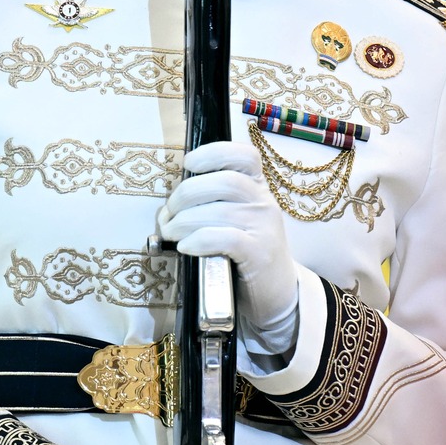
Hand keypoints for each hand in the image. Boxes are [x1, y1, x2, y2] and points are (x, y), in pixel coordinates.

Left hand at [159, 140, 297, 334]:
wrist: (277, 291)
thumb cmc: (246, 253)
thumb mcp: (235, 220)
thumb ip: (211, 204)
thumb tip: (168, 206)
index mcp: (258, 187)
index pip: (245, 155)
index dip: (214, 152)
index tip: (188, 163)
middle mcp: (264, 202)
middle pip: (225, 181)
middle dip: (186, 194)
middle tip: (169, 214)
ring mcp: (264, 228)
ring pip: (220, 211)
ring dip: (185, 221)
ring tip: (170, 233)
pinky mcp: (259, 254)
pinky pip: (225, 238)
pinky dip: (199, 240)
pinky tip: (185, 247)